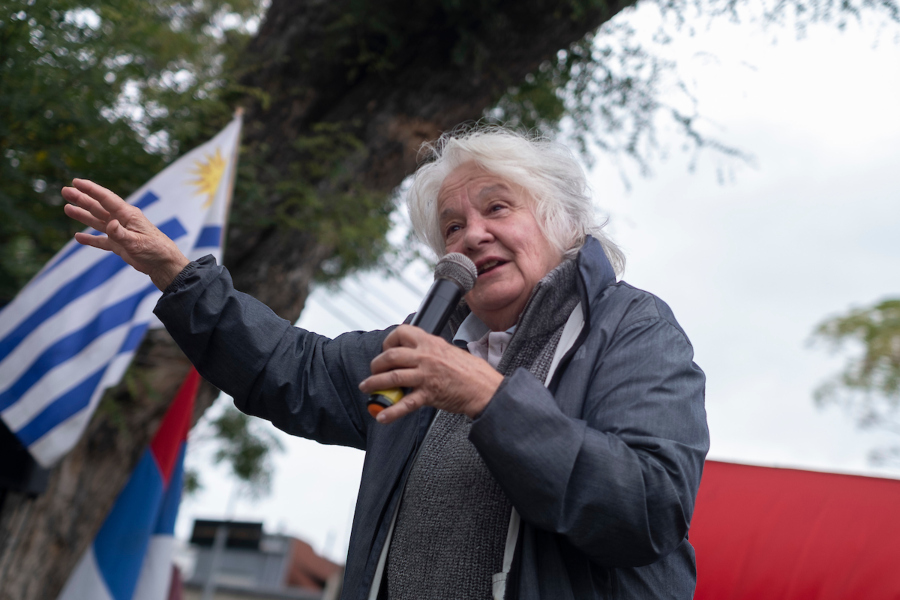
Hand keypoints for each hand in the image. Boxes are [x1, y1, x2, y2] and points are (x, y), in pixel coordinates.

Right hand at [62, 179, 189, 290]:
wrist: (164, 265)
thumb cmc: (155, 250)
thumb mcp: (137, 243)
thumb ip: (121, 234)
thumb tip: (109, 224)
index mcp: (128, 215)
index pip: (106, 198)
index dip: (90, 189)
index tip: (76, 182)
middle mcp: (122, 221)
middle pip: (99, 207)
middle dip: (82, 199)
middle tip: (65, 191)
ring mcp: (120, 233)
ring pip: (98, 221)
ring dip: (83, 215)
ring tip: (67, 208)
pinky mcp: (120, 245)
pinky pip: (101, 240)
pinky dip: (90, 239)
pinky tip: (78, 237)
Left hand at [358, 325, 503, 423]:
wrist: (484, 388)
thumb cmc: (470, 371)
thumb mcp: (449, 350)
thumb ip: (430, 350)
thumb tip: (414, 353)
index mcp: (431, 343)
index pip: (401, 333)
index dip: (389, 341)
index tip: (386, 350)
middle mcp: (426, 356)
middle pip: (390, 356)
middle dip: (376, 364)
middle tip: (373, 371)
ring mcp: (426, 375)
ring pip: (392, 377)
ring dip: (375, 383)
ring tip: (367, 388)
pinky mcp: (429, 394)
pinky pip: (406, 403)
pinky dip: (391, 411)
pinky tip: (382, 416)